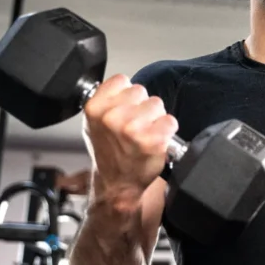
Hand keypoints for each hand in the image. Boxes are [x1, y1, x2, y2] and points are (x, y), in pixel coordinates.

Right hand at [82, 74, 178, 212]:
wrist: (118, 184)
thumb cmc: (108, 153)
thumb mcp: (94, 123)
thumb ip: (105, 101)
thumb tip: (123, 84)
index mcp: (95, 109)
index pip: (121, 80)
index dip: (127, 95)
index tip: (125, 109)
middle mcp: (112, 118)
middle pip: (141, 91)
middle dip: (141, 106)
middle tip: (135, 126)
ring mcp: (132, 129)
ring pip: (157, 104)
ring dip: (155, 117)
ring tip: (144, 134)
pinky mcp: (153, 141)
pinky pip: (170, 121)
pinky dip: (167, 130)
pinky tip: (156, 141)